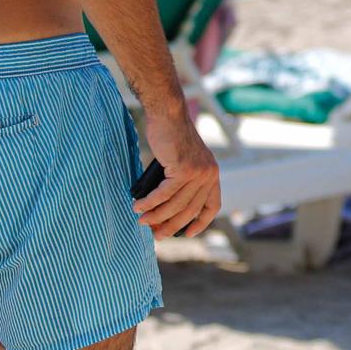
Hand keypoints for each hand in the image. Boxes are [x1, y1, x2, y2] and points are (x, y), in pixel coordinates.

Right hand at [135, 113, 221, 239]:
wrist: (168, 114)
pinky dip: (150, 203)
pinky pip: (164, 194)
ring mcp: (198, 172)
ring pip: (176, 204)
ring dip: (156, 216)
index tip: (187, 233)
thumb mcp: (181, 162)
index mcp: (212, 174)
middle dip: (171, 225)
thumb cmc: (171, 137)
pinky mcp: (183, 169)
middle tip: (156, 235)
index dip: (200, 222)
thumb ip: (180, 183)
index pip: (212, 206)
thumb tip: (164, 212)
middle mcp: (209, 175)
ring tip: (142, 221)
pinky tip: (138, 206)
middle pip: (190, 210)